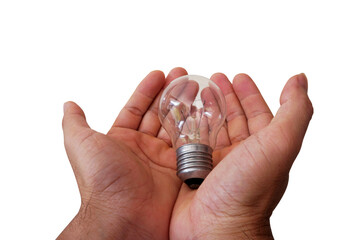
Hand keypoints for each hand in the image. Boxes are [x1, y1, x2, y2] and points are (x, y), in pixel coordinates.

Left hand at [58, 68, 188, 239]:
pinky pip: (189, 145)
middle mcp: (142, 148)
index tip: (158, 74)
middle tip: (182, 75)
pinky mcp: (179, 169)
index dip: (146, 90)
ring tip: (195, 86)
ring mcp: (161, 158)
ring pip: (176, 126)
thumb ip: (75, 123)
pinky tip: (204, 112)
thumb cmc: (101, 180)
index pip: (136, 108)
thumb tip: (69, 104)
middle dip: (171, 93)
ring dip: (185, 106)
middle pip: (159, 114)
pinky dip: (197, 129)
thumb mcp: (80, 144)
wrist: (124, 214)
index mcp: (122, 140)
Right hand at [169, 73, 312, 238]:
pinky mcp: (194, 171)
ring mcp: (217, 164)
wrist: (217, 230)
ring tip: (195, 92)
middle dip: (224, 97)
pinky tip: (180, 117)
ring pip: (211, 129)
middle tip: (213, 79)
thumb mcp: (279, 144)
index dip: (249, 93)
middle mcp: (241, 156)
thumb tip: (300, 80)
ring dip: (204, 109)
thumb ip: (294, 111)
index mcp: (263, 149)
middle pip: (233, 119)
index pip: (258, 113)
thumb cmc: (248, 191)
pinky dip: (186, 128)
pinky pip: (191, 143)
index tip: (239, 77)